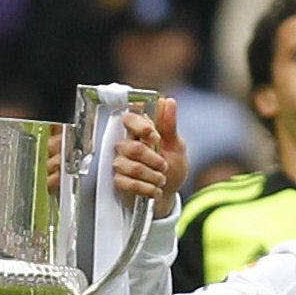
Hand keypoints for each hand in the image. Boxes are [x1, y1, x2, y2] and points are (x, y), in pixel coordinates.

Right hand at [113, 97, 186, 218]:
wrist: (168, 193)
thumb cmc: (172, 166)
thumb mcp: (176, 145)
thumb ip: (170, 125)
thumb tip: (168, 101)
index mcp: (139, 131)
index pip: (129, 119)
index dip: (141, 127)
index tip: (156, 138)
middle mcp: (126, 145)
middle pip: (133, 148)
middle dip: (154, 159)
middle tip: (164, 166)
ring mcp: (121, 163)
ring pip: (133, 167)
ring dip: (152, 176)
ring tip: (162, 180)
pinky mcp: (119, 181)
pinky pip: (129, 183)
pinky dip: (147, 188)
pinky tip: (155, 190)